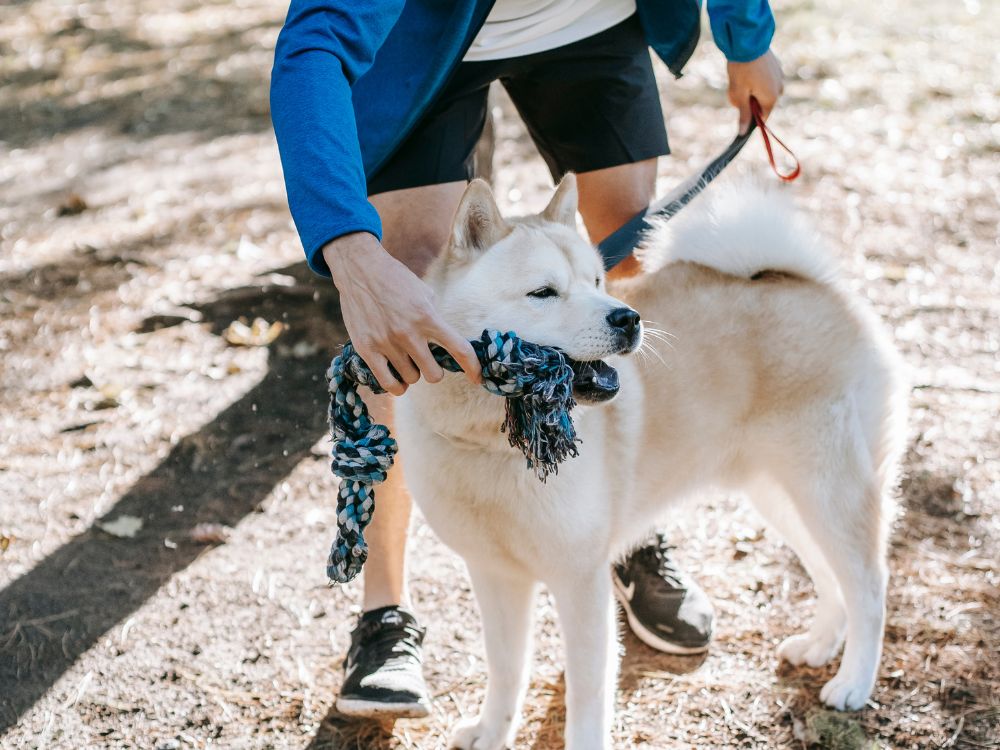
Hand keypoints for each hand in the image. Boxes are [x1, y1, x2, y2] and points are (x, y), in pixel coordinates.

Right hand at [323, 232, 481, 395]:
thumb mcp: (425, 293)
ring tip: (406, 359)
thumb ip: (436, 319)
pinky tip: (398, 378)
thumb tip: (446, 342)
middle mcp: (409, 333)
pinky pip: (388, 383)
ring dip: (412, 372)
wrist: (360, 269)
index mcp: (428, 317)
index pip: (459, 350)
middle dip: (433, 370)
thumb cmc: (396, 279)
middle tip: (426, 360)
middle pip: (433, 375)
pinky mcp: (366, 350)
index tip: (477, 378)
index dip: (473, 368)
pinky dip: (397, 386)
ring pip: (411, 379)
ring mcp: (387, 343)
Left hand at [727, 49, 783, 133]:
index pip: (762, 117)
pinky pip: (765, 79)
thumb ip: (743, 114)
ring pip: (763, 90)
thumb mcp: (739, 95)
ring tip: (740, 79)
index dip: (750, 117)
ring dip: (751, 89)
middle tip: (736, 90)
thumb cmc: (742, 70)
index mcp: (771, 98)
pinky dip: (755, 79)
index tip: (739, 109)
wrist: (748, 41)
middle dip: (748, 100)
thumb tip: (743, 132)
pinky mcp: (776, 66)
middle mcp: (780, 88)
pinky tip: (746, 71)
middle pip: (762, 103)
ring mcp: (779, 76)